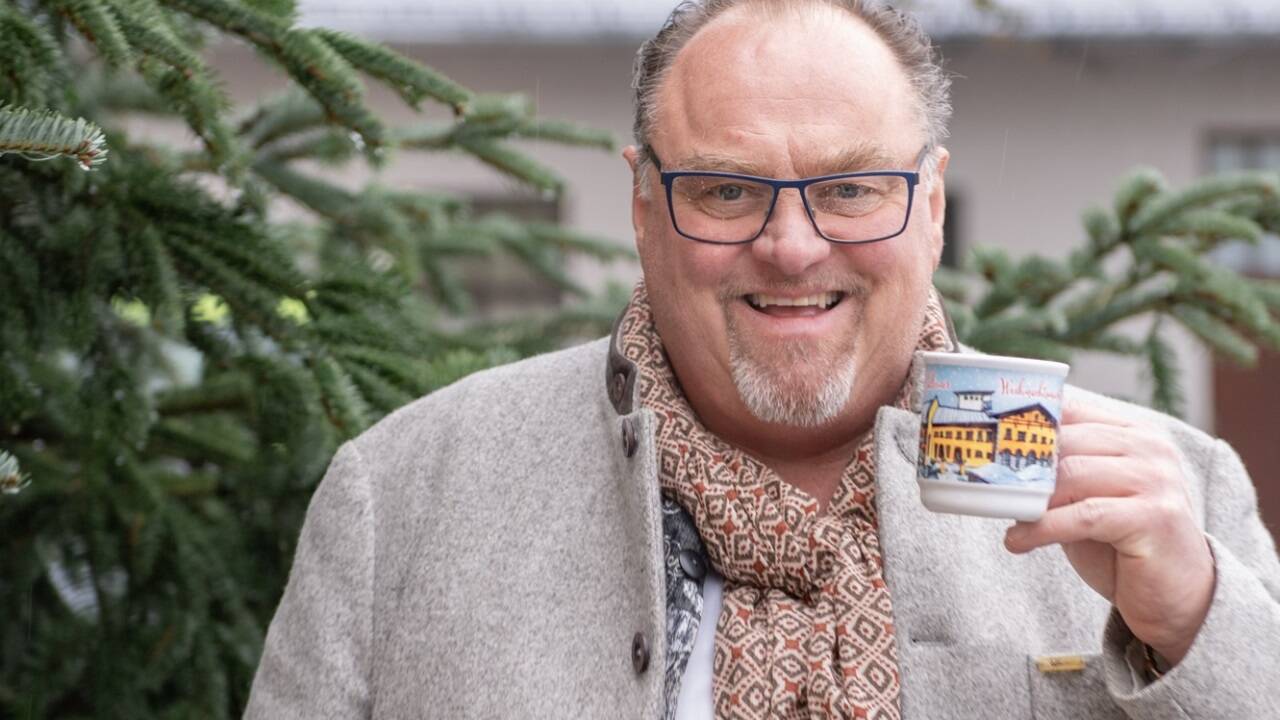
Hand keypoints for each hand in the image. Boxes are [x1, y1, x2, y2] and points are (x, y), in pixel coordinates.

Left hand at [1002, 397, 1215, 665]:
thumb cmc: (1123, 544)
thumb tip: (996, 461)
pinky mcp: (1153, 517)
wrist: (1179, 596)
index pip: (1070, 409)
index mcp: (1133, 434)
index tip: (984, 433)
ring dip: (1028, 498)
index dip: (1024, 420)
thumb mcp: (1088, 499)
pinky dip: (1041, 528)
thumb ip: (1059, 474)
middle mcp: (1149, 449)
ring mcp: (1156, 480)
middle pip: (1065, 441)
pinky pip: (1081, 515)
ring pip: (1070, 474)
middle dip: (1020, 462)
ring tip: (1006, 516)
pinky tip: (1017, 542)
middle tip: (984, 480)